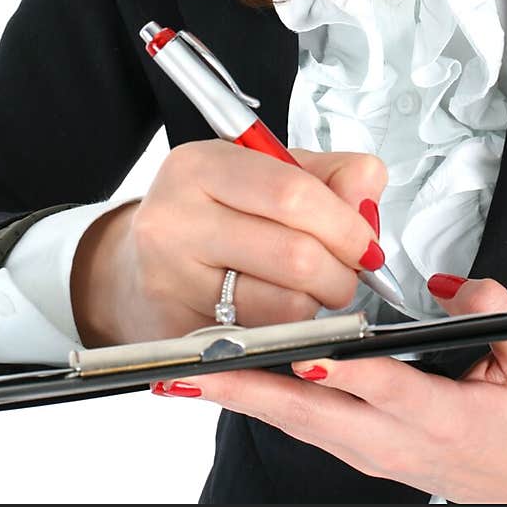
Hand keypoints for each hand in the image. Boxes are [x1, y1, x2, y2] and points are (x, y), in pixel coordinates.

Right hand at [71, 140, 387, 345]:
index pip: (294, 194)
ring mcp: (170, 282)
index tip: (367, 242)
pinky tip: (279, 310)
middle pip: (296, 255)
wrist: (138, 266)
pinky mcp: (178, 335)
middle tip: (348, 272)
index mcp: (200, 166)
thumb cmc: (215, 212)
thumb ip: (329, 175)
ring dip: (318, 305)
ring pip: (285, 307)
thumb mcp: (266, 173)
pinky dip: (289, 331)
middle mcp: (175, 220)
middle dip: (342, 271)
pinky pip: (264, 341)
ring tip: (312, 289)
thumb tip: (368, 190)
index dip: (345, 223)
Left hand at [175, 276, 506, 503]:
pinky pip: (298, 422)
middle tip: (193, 368)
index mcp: (443, 417)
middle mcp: (393, 440)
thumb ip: (498, 311)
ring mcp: (368, 450)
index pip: (385, 390)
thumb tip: (446, 283)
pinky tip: (220, 379)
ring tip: (184, 370)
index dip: (343, 372)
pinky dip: (257, 400)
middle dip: (250, 389)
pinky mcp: (353, 448)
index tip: (302, 351)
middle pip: (313, 414)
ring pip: (294, 421)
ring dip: (239, 395)